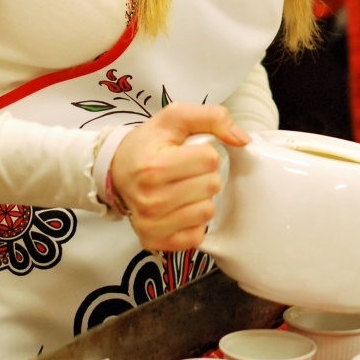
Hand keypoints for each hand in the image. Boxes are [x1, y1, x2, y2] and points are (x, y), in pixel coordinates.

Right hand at [109, 103, 250, 252]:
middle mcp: (150, 199)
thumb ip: (212, 117)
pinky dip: (194, 222)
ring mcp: (151, 224)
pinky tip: (179, 209)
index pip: (209, 159)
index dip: (205, 153)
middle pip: (211, 186)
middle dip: (204, 175)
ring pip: (207, 212)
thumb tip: (243, 139)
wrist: (116, 170)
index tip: (187, 153)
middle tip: (184, 172)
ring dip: (201, 199)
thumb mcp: (175, 118)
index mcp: (153, 167)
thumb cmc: (148, 144)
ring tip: (182, 189)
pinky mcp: (154, 241)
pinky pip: (197, 236)